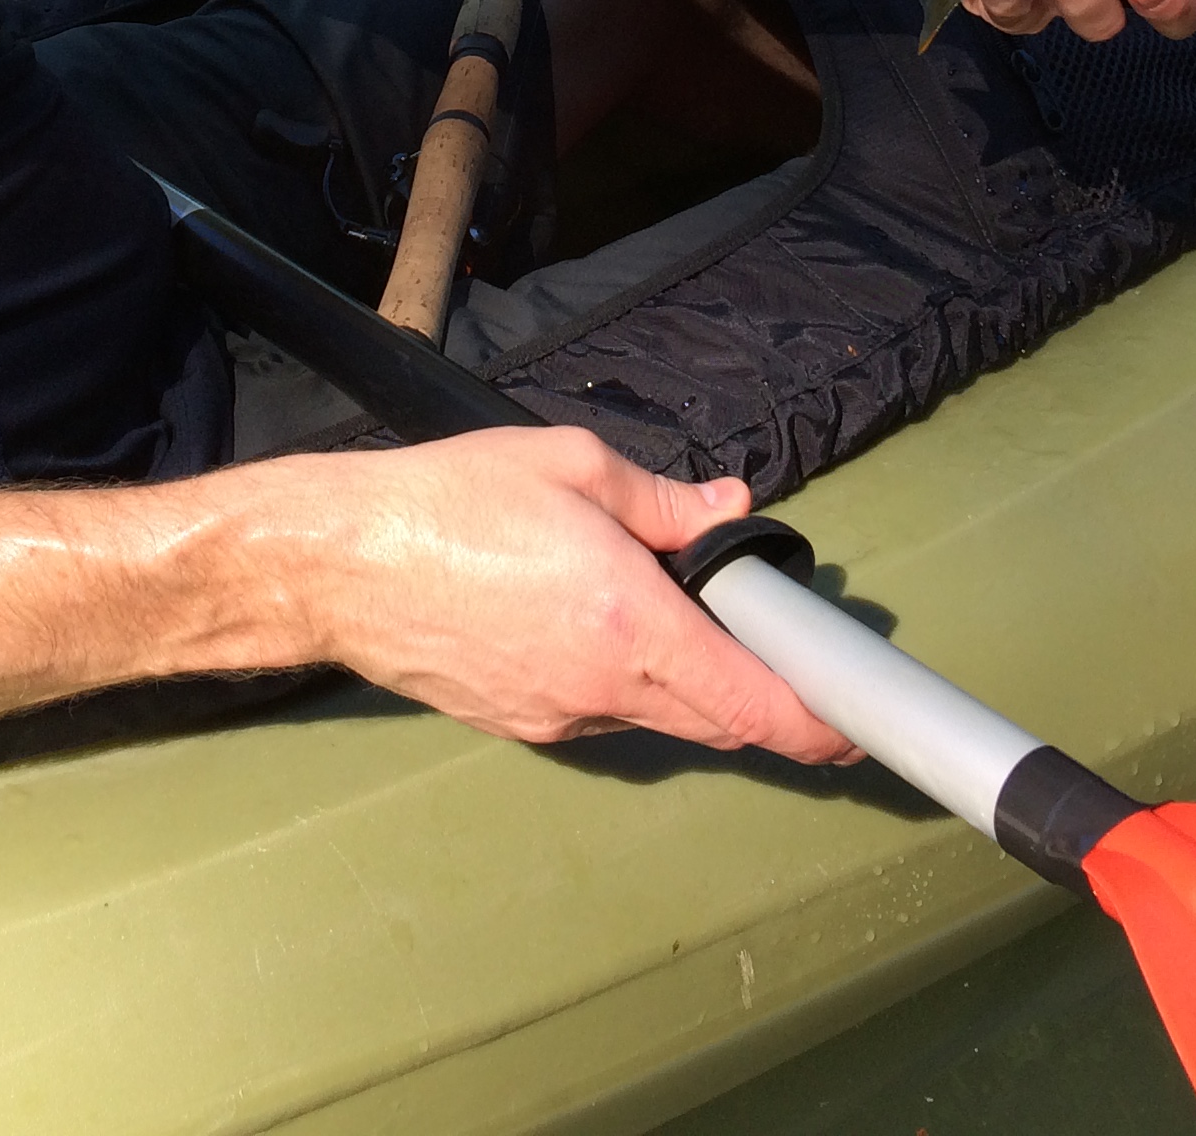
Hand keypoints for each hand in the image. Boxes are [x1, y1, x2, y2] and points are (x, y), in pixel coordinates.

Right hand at [279, 428, 856, 763]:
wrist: (342, 563)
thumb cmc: (450, 501)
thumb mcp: (572, 467)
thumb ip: (665, 500)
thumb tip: (731, 506)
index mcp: (630, 624)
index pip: (752, 702)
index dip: (814, 724)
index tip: (853, 728)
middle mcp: (603, 689)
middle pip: (718, 723)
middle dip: (762, 701)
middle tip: (784, 657)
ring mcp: (559, 718)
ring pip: (658, 717)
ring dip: (684, 680)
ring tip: (665, 609)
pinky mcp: (521, 724)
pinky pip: (601, 712)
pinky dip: (625, 681)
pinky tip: (592, 623)